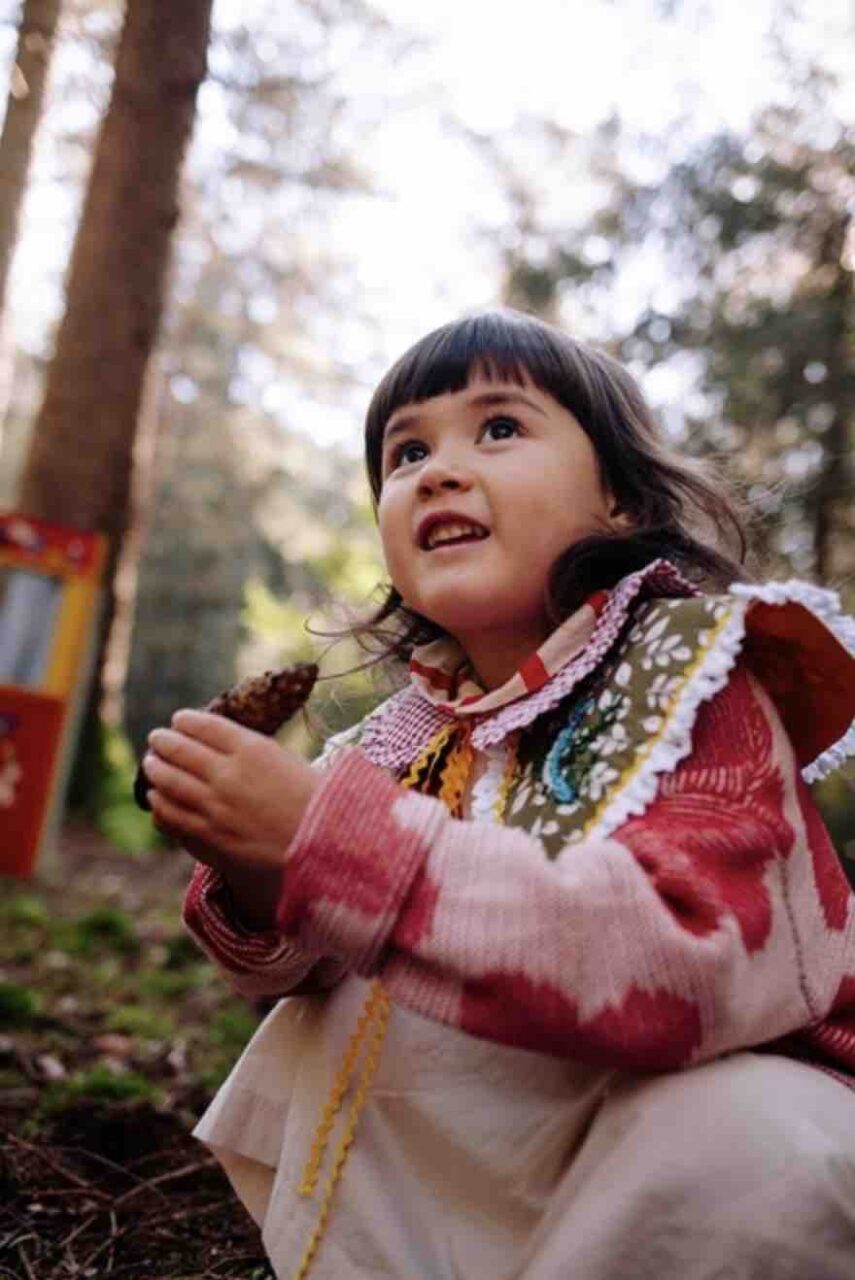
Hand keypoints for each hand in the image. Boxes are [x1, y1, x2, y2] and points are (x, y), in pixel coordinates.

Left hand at [143, 709, 318, 881]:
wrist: (323, 847)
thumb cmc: (312, 800)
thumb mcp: (284, 760)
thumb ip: (248, 750)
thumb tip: (214, 745)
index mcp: (251, 749)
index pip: (203, 726)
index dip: (185, 721)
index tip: (178, 720)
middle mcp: (227, 775)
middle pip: (179, 750)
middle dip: (163, 742)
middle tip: (157, 739)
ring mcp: (214, 809)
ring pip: (167, 783)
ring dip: (155, 770)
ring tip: (151, 765)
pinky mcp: (208, 838)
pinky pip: (169, 817)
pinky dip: (159, 805)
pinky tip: (157, 800)